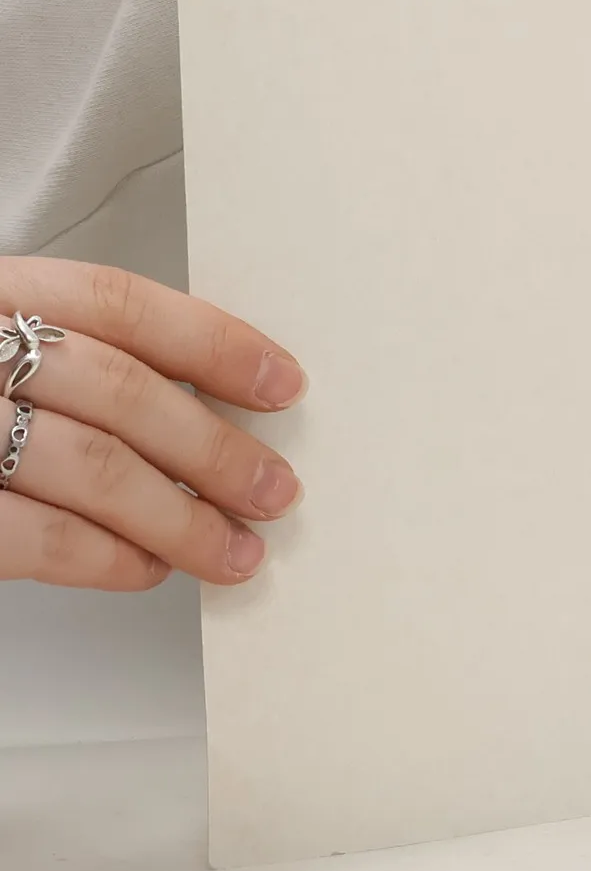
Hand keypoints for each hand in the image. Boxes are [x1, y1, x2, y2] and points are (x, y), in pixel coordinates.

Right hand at [0, 260, 305, 590]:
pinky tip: (145, 568)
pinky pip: (29, 535)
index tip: (280, 384)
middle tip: (273, 489)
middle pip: (119, 389)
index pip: (119, 303)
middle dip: (213, 448)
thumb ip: (69, 358)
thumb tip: (201, 400)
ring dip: (179, 517)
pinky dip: (103, 556)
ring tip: (231, 549)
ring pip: (88, 465)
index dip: (212, 343)